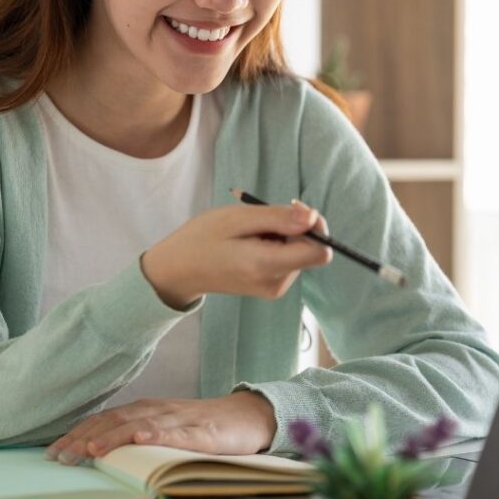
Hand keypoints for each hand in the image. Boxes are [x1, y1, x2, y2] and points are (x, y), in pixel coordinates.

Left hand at [45, 392, 277, 464]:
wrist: (248, 416)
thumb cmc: (203, 427)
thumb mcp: (165, 429)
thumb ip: (137, 435)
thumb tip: (95, 453)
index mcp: (147, 410)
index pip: (105, 419)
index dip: (77, 434)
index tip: (52, 453)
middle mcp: (159, 410)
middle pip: (115, 420)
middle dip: (85, 438)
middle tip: (59, 458)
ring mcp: (181, 419)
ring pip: (141, 425)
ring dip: (114, 436)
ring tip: (91, 451)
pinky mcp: (204, 431)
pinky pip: (178, 433)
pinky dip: (159, 435)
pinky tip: (142, 440)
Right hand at [140, 200, 330, 309]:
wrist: (179, 270)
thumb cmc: (202, 238)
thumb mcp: (238, 218)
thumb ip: (278, 218)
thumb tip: (313, 216)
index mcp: (268, 267)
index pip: (320, 252)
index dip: (316, 227)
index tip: (293, 210)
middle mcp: (277, 283)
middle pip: (311, 250)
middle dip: (295, 228)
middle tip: (261, 218)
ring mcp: (275, 288)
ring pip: (300, 253)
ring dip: (284, 235)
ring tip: (250, 232)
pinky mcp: (272, 287)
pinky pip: (289, 259)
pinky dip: (277, 245)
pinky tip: (252, 243)